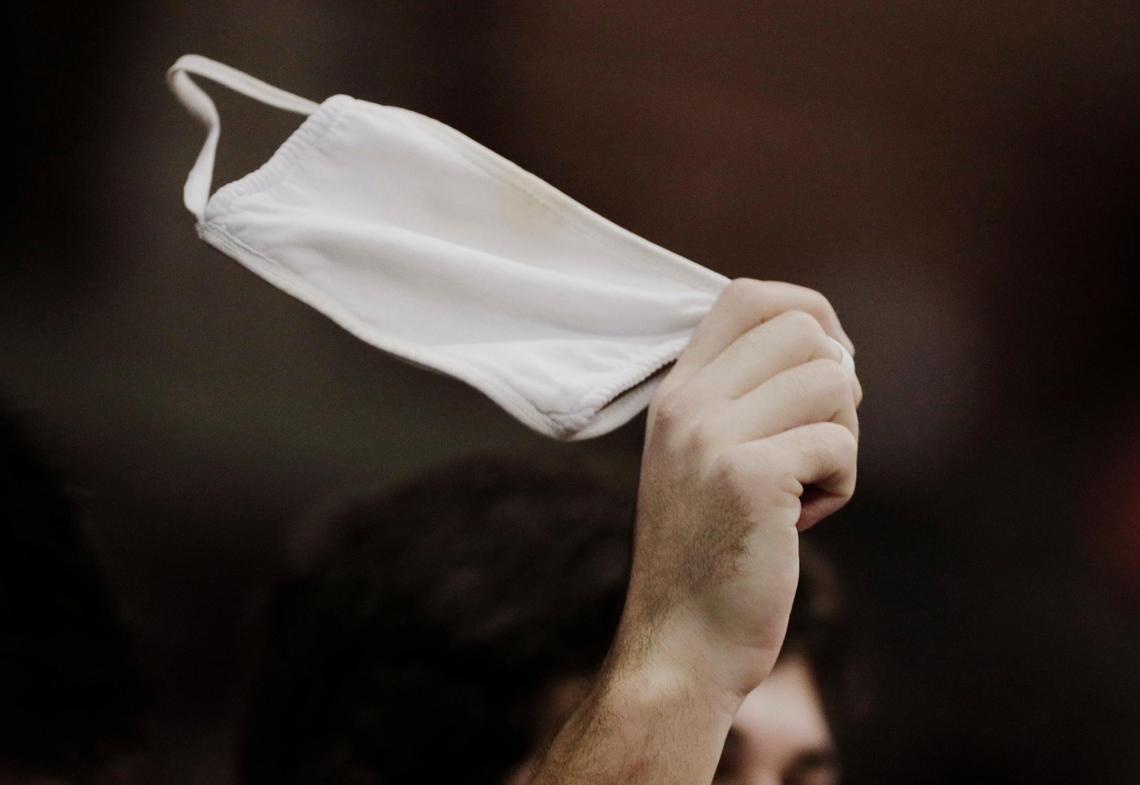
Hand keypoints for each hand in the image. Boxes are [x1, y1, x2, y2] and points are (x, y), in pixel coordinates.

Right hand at [615, 279, 860, 708]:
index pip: (747, 296)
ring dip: (843, 439)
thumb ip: (743, 398)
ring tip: (807, 488)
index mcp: (676, 391)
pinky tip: (804, 521)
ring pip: (833, 382)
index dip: (809, 312)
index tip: (828, 365)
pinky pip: (838, 446)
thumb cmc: (711, 554)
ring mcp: (712, 437)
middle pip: (804, 331)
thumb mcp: (705, 459)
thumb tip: (833, 350)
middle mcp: (687, 403)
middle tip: (817, 445)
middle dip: (838, 387)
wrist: (682, 643)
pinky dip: (841, 486)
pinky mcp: (749, 478)